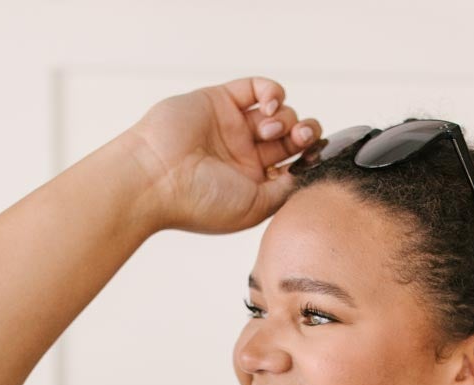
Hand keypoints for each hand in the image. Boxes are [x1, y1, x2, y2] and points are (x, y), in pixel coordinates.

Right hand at [127, 75, 321, 235]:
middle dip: (304, 133)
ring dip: (284, 117)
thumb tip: (306, 172)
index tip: (314, 156)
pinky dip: (272, 92)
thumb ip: (285, 190)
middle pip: (290, 135)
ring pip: (278, 111)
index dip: (309, 156)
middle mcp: (244, 154)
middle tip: (301, 137)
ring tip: (266, 129)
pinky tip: (268, 106)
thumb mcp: (255, 208)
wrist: (159, 178)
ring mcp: (233, 126)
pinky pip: (258, 87)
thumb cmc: (201, 202)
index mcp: (253, 183)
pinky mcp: (221, 100)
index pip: (293, 163)